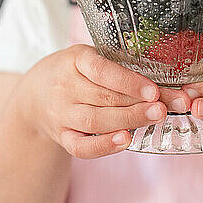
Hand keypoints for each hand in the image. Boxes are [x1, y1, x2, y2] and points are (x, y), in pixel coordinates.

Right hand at [18, 44, 190, 158]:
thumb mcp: (91, 56)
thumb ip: (119, 63)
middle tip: (167, 107)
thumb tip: (165, 73)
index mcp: (76, 59)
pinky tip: (125, 141)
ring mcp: (62, 113)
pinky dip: (103, 146)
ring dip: (129, 121)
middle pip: (105, 98)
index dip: (129, 82)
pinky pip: (80, 146)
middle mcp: (66, 86)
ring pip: (96, 121)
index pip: (103, 71)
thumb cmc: (74, 70)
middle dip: (139, 104)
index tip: (154, 90)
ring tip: (156, 118)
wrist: (35, 93)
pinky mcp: (61, 136)